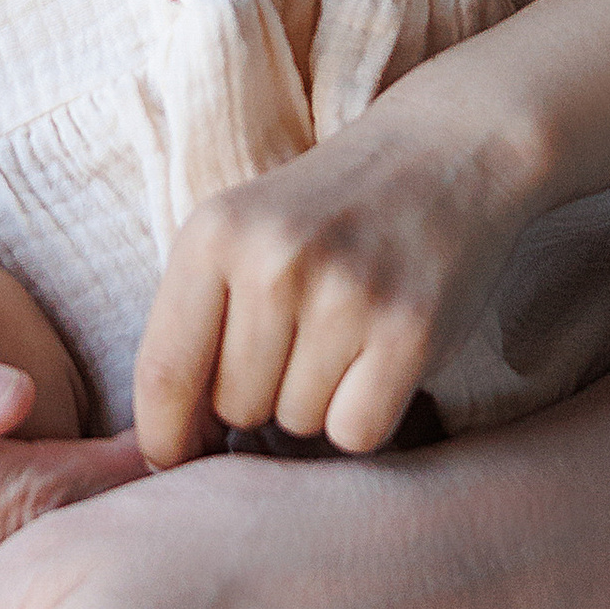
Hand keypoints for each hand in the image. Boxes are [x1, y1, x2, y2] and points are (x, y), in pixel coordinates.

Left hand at [133, 104, 540, 464]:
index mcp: (215, 233)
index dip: (162, 435)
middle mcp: (273, 262)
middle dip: (259, 398)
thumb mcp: (244, 232)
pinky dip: (366, 415)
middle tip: (301, 339)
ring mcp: (344, 295)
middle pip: (233, 408)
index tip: (172, 458)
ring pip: (297, 423)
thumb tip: (168, 445)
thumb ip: (197, 320)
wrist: (447, 150)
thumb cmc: (330, 210)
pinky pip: (357, 434)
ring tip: (345, 333)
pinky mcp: (409, 330)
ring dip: (317, 402)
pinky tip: (380, 359)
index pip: (162, 373)